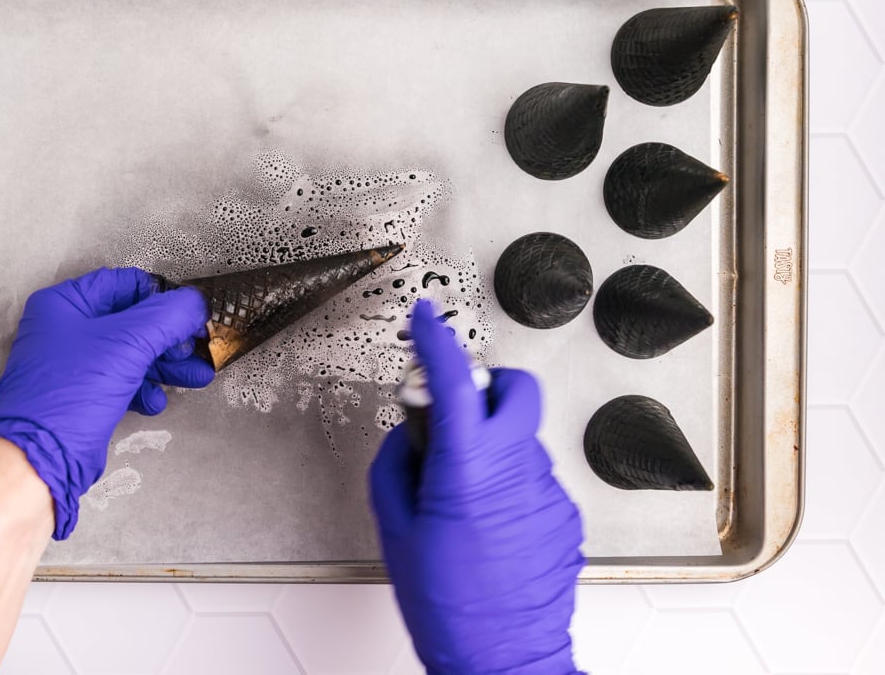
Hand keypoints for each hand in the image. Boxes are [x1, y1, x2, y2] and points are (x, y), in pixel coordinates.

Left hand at [0, 268, 212, 539]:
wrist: (40, 459)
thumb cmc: (71, 394)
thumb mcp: (128, 344)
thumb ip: (167, 317)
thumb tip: (194, 303)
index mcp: (66, 304)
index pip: (125, 284)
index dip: (162, 297)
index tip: (191, 313)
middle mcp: (65, 330)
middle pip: (132, 322)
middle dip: (170, 337)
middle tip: (199, 347)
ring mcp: (73, 365)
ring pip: (131, 354)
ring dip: (165, 365)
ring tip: (197, 376)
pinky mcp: (82, 396)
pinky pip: (121, 382)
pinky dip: (143, 389)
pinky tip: (155, 401)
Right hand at [370, 299, 584, 674]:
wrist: (503, 660)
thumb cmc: (449, 607)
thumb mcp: (396, 531)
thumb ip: (396, 470)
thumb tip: (406, 442)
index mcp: (468, 467)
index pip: (455, 379)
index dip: (437, 340)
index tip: (425, 320)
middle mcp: (517, 469)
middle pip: (515, 389)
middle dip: (486, 384)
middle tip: (456, 411)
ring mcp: (548, 491)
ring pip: (521, 437)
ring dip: (492, 445)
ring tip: (464, 496)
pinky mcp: (565, 514)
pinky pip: (533, 477)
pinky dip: (509, 483)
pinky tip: (488, 524)